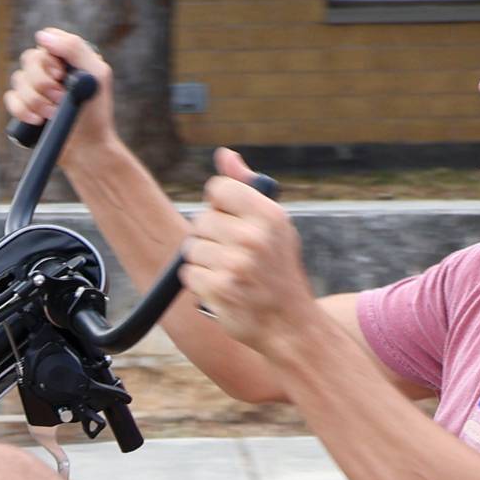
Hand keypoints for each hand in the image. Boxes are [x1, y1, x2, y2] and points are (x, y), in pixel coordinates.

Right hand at [3, 28, 118, 162]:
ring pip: (18, 80)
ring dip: (36, 100)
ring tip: (53, 115)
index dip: (49, 58)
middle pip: (29, 59)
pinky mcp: (24, 106)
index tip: (60, 75)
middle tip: (60, 99)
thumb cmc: (96, 114)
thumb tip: (42, 36)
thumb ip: (74, 48)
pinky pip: (10, 98)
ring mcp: (35, 88)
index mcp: (68, 58)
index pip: (47, 41)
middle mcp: (50, 70)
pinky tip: (37, 121)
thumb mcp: (96, 75)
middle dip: (43, 83)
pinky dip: (22, 110)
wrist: (87, 149)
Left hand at [180, 149, 315, 350]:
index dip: (218, 204)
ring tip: (230, 274)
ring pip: (192, 248)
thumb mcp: (273, 225)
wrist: (290, 325)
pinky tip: (223, 290)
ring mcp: (236, 265)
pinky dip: (200, 283)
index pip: (218, 189)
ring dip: (204, 262)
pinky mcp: (220, 289)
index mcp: (269, 215)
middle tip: (234, 256)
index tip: (230, 221)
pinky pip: (189, 274)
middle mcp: (254, 237)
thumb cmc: (278, 271)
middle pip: (201, 220)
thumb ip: (246, 187)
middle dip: (211, 238)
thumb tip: (223, 154)